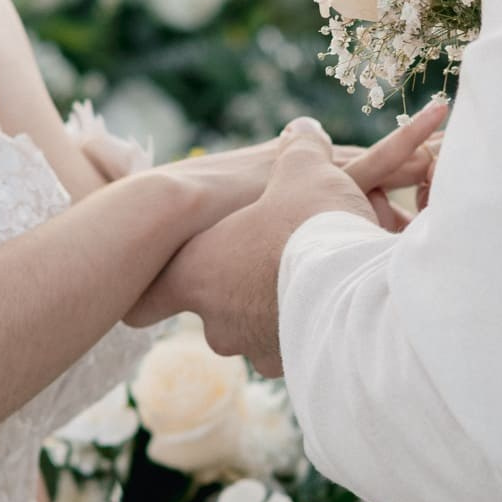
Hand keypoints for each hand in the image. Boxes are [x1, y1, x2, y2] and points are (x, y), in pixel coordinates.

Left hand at [131, 99, 445, 363]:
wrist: (363, 288)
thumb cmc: (313, 226)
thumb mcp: (305, 172)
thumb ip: (299, 151)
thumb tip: (304, 132)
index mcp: (199, 274)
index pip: (146, 300)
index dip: (145, 292)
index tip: (138, 295)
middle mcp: (218, 322)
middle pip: (214, 309)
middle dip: (242, 285)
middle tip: (274, 257)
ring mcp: (257, 350)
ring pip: (259, 328)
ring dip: (279, 307)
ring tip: (316, 280)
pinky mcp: (298, 370)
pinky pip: (297, 344)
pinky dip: (312, 327)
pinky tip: (338, 303)